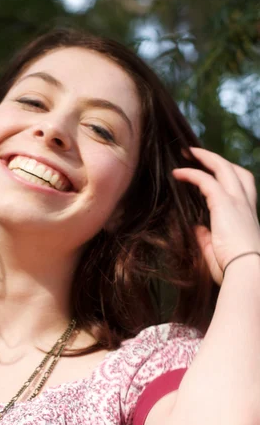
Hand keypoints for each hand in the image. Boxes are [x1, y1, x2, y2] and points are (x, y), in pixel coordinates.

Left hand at [172, 147, 259, 284]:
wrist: (248, 272)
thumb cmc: (235, 270)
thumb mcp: (217, 252)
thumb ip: (206, 238)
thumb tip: (195, 228)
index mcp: (247, 217)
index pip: (241, 188)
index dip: (226, 177)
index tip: (208, 174)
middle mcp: (246, 205)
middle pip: (236, 171)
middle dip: (216, 159)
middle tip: (196, 153)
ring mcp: (237, 202)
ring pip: (224, 168)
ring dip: (205, 157)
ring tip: (187, 152)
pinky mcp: (225, 204)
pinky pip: (206, 180)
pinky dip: (191, 173)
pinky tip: (177, 173)